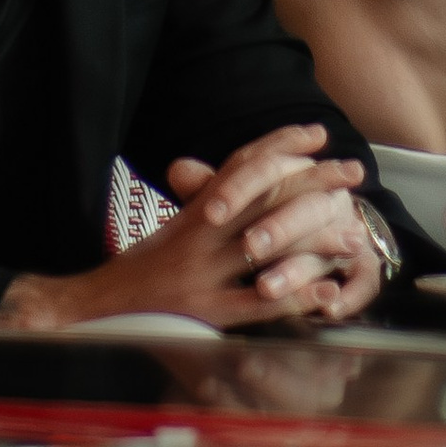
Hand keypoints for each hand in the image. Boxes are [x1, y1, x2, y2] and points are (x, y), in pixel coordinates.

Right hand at [0, 125, 382, 332]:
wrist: (92, 307)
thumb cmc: (136, 270)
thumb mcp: (171, 230)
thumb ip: (202, 206)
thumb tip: (233, 185)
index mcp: (195, 212)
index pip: (243, 166)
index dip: (281, 145)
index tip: (318, 133)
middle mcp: (202, 235)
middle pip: (266, 198)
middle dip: (313, 182)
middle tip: (353, 172)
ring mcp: (205, 273)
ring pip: (268, 247)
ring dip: (315, 239)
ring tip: (353, 232)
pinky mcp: (208, 312)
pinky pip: (259, 302)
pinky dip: (295, 297)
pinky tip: (326, 294)